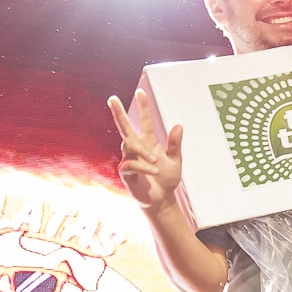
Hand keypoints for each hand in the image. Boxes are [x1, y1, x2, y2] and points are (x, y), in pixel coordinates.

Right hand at [109, 88, 185, 210]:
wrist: (161, 199)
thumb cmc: (166, 179)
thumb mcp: (175, 160)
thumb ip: (175, 144)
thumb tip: (178, 125)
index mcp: (149, 143)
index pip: (145, 122)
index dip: (143, 107)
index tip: (140, 91)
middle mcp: (137, 148)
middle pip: (125, 127)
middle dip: (118, 113)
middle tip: (112, 98)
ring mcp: (129, 159)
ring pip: (128, 144)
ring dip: (143, 152)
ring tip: (155, 162)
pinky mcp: (126, 172)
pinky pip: (130, 163)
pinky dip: (143, 166)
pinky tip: (153, 171)